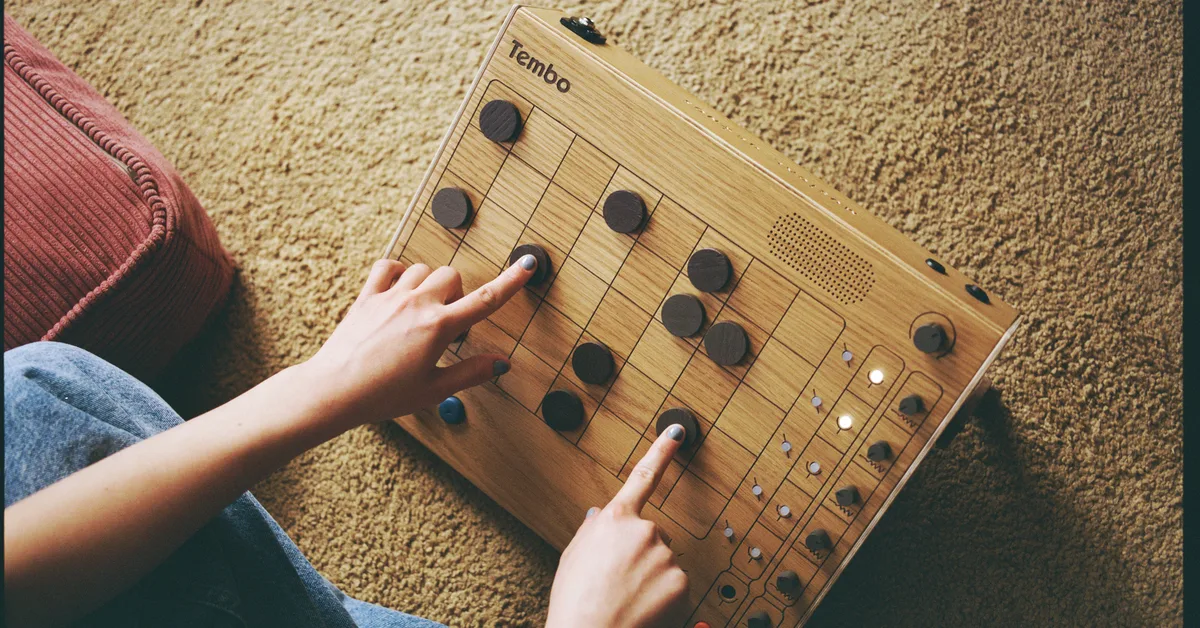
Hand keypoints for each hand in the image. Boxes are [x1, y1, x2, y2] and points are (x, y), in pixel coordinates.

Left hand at [301, 255, 536, 429]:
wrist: (333, 390)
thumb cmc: (382, 395)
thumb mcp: (433, 391)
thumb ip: (470, 373)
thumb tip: (501, 363)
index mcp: (438, 328)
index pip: (486, 300)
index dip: (511, 282)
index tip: (528, 265)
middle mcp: (417, 304)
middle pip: (452, 276)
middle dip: (456, 294)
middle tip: (445, 323)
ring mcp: (390, 296)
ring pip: (423, 269)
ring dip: (429, 284)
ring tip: (420, 312)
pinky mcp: (367, 296)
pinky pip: (389, 266)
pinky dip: (398, 273)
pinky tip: (398, 292)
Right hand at [547, 425, 690, 627]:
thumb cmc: (575, 603)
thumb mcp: (573, 558)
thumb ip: (591, 532)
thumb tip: (599, 517)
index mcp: (614, 519)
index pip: (643, 477)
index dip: (661, 451)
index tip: (676, 433)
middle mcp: (644, 530)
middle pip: (654, 535)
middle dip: (642, 553)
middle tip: (618, 581)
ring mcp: (665, 556)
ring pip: (665, 563)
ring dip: (653, 578)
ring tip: (627, 599)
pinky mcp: (682, 582)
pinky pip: (677, 586)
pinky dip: (665, 598)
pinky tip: (644, 610)